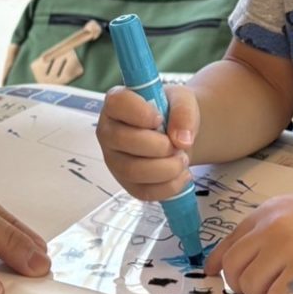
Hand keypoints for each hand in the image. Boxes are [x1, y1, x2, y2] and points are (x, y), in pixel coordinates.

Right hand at [96, 84, 199, 200]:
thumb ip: (183, 112)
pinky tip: (182, 175)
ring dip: (166, 168)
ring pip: (132, 171)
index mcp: (117, 104)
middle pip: (123, 141)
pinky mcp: (127, 184)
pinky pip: (143, 192)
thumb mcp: (182, 101)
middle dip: (159, 146)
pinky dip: (169, 186)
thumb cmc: (171, 112)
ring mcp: (115, 161)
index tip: (159, 119)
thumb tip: (182, 140)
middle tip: (178, 145)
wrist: (177, 134)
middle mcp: (109, 133)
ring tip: (182, 159)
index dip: (139, 112)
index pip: (117, 103)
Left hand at [205, 190, 292, 293]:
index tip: (216, 279)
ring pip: (250, 287)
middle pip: (233, 269)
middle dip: (241, 287)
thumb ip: (263, 229)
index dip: (218, 267)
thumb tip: (230, 259)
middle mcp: (269, 230)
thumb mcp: (289, 209)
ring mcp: (286, 250)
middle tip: (260, 291)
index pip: (227, 245)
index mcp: (264, 215)